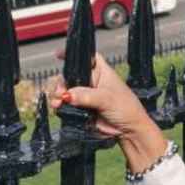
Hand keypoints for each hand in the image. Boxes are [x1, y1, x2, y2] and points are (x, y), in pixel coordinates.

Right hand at [52, 51, 168, 171]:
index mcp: (101, 72)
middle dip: (60, 82)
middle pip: (69, 75)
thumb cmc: (126, 108)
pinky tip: (58, 107)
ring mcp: (84, 95)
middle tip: (59, 91)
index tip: (58, 55)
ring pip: (65, 90)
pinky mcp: (80, 109)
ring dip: (57, 94)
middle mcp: (91, 81)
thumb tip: (67, 94)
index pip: (86, 57)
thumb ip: (86, 95)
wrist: (127, 130)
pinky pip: (65, 104)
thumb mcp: (107, 98)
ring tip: (58, 101)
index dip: (73, 54)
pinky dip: (59, 105)